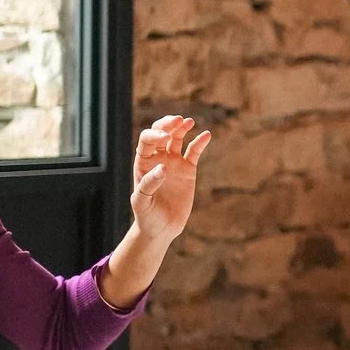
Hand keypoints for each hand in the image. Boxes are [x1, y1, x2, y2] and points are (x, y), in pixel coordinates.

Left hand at [130, 115, 211, 248]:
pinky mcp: (188, 170)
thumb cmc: (147, 216)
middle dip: (168, 125)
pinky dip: (200, 142)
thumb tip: (163, 167)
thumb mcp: (142, 202)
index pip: (147, 140)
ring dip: (182, 128)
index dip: (155, 135)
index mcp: (143, 163)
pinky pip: (194, 152)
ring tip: (189, 122)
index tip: (165, 139)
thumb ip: (149, 185)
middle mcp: (158, 159)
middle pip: (161, 133)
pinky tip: (206, 135)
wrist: (162, 229)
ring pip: (177, 138)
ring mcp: (173, 163)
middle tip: (178, 121)